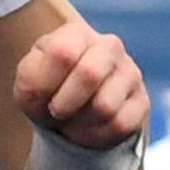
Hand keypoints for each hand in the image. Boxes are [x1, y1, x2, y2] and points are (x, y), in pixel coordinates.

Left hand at [12, 19, 144, 153]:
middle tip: (56, 111)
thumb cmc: (47, 89)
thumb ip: (31, 79)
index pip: (63, 53)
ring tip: (74, 118)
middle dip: (64, 104)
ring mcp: (130, 72)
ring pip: (105, 106)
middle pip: (89, 74)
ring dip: (80, 123)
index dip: (47, 83)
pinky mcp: (141, 101)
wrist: (69, 111)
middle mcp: (109, 46)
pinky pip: (119, 125)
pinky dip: (96, 135)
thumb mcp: (28, 82)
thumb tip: (51, 91)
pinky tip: (90, 127)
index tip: (40, 94)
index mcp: (77, 33)